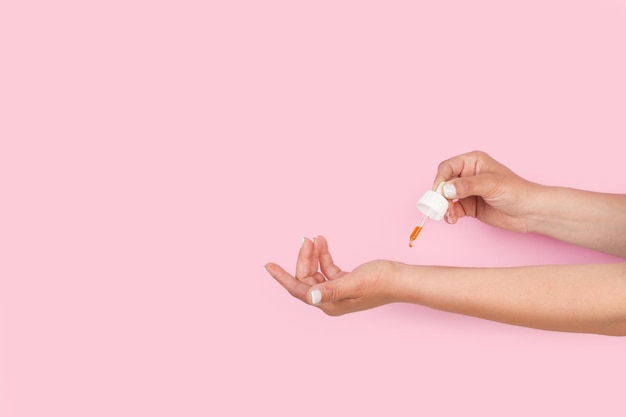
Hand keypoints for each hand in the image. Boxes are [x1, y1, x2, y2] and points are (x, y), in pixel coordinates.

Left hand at [264, 236, 397, 315]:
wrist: (402, 279)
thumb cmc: (381, 281)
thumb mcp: (353, 282)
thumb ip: (331, 289)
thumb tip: (311, 297)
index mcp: (330, 303)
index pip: (299, 290)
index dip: (282, 277)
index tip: (268, 265)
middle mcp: (331, 300)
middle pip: (307, 278)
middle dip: (305, 258)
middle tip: (307, 238)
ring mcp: (338, 291)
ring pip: (316, 272)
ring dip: (314, 255)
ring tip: (316, 237)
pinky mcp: (346, 282)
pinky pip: (328, 268)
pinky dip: (324, 256)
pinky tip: (323, 243)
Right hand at [433, 150, 537, 232]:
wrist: (530, 212)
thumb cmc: (516, 191)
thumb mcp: (491, 185)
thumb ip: (466, 186)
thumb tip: (445, 190)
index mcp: (472, 162)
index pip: (447, 167)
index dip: (440, 179)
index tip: (438, 192)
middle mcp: (467, 175)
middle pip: (444, 183)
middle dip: (440, 195)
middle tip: (441, 206)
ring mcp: (467, 192)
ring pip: (446, 198)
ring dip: (444, 207)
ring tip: (450, 215)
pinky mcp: (468, 206)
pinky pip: (452, 209)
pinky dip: (450, 215)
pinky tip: (453, 219)